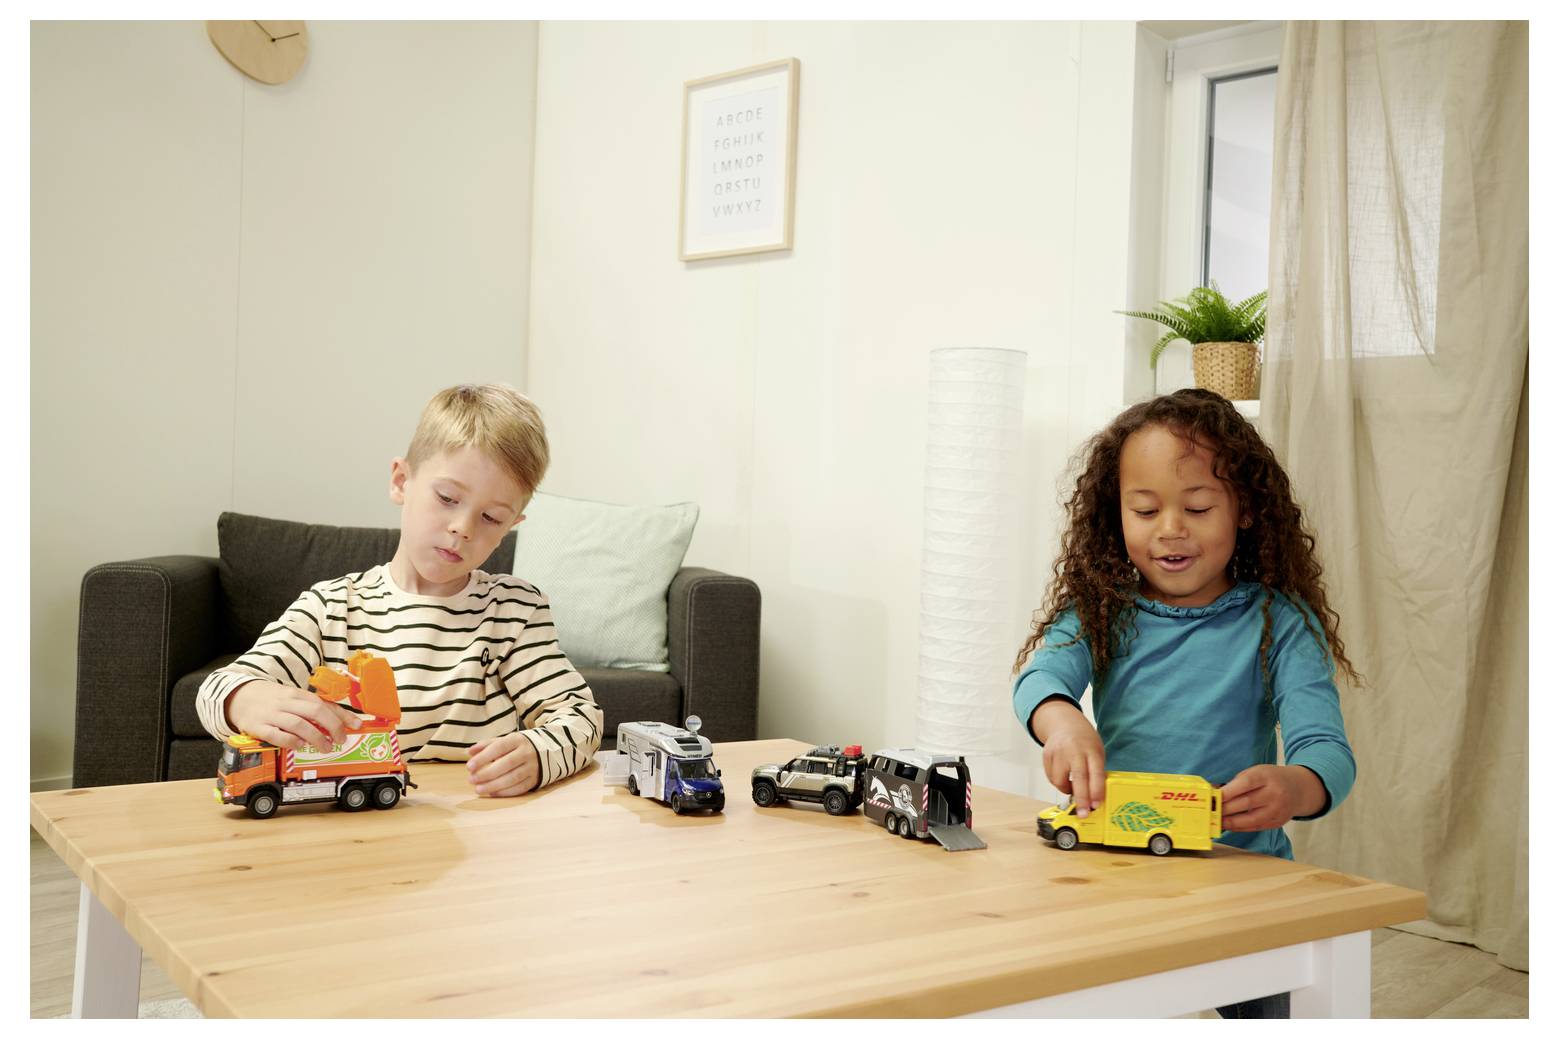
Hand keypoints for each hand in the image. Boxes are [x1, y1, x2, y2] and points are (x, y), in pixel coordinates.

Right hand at [226, 680, 362, 751]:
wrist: (239, 696)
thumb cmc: (272, 699)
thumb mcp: (294, 698)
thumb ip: (314, 708)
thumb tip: (341, 721)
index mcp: (298, 695)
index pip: (324, 704)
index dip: (343, 715)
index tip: (356, 725)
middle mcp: (287, 702)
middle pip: (315, 712)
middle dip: (332, 727)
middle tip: (340, 740)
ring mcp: (272, 714)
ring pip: (298, 724)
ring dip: (315, 737)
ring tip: (325, 747)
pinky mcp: (258, 726)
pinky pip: (276, 735)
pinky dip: (290, 742)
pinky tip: (299, 746)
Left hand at [467, 732, 539, 796]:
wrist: (546, 751)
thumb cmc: (517, 747)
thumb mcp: (504, 741)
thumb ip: (486, 745)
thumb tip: (469, 752)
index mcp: (517, 740)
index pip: (499, 747)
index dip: (483, 757)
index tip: (469, 767)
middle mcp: (527, 752)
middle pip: (507, 764)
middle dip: (487, 773)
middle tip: (471, 780)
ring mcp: (533, 767)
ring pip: (513, 778)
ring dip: (494, 785)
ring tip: (478, 789)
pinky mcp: (535, 779)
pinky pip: (520, 788)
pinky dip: (505, 792)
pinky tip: (492, 793)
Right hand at [1032, 700, 1106, 816]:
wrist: (1064, 724)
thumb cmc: (1084, 741)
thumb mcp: (1097, 751)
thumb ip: (1097, 771)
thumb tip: (1096, 797)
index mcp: (1091, 750)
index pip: (1095, 773)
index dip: (1096, 791)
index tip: (1096, 805)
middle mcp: (1074, 750)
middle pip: (1078, 778)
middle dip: (1082, 799)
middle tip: (1084, 814)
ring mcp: (1059, 752)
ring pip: (1060, 781)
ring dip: (1067, 789)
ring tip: (1073, 786)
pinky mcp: (1047, 755)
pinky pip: (1051, 777)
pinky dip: (1058, 782)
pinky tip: (1063, 776)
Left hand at [1219, 765, 1325, 831]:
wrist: (1298, 789)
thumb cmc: (1270, 778)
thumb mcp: (1256, 772)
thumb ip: (1236, 783)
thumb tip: (1214, 792)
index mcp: (1266, 776)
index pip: (1246, 784)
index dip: (1228, 792)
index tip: (1214, 797)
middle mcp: (1274, 793)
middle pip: (1246, 803)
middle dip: (1225, 809)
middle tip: (1211, 812)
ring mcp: (1277, 809)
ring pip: (1251, 819)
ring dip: (1231, 822)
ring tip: (1217, 822)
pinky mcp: (1277, 822)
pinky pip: (1256, 827)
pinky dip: (1240, 827)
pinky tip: (1229, 826)